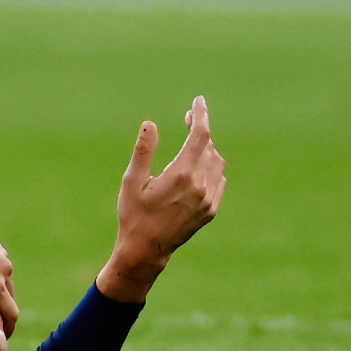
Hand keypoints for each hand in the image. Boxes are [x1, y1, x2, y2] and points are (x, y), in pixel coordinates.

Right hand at [96, 96, 226, 302]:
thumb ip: (143, 151)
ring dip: (206, 148)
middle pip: (209, 146)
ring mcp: (209, 199)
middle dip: (200, 130)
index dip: (201, 115)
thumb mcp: (131, 180)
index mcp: (181, 174)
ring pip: (217, 162)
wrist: (146, 250)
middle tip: (187, 119)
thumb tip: (150, 124)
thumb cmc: (134, 213)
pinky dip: (211, 167)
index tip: (198, 100)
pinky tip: (197, 168)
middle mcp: (200, 186)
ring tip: (190, 144)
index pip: (200, 136)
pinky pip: (219, 180)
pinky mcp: (211, 210)